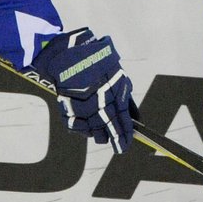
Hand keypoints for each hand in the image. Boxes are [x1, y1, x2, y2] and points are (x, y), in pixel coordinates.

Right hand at [31, 27, 133, 153]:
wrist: (72, 56)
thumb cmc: (101, 65)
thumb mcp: (120, 79)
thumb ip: (127, 100)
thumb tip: (135, 118)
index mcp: (114, 99)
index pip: (122, 126)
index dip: (125, 138)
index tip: (125, 145)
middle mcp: (98, 108)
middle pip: (107, 133)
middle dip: (112, 139)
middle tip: (117, 144)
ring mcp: (81, 111)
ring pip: (91, 133)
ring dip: (97, 133)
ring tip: (101, 130)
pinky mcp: (67, 111)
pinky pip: (76, 127)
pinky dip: (82, 128)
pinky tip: (86, 124)